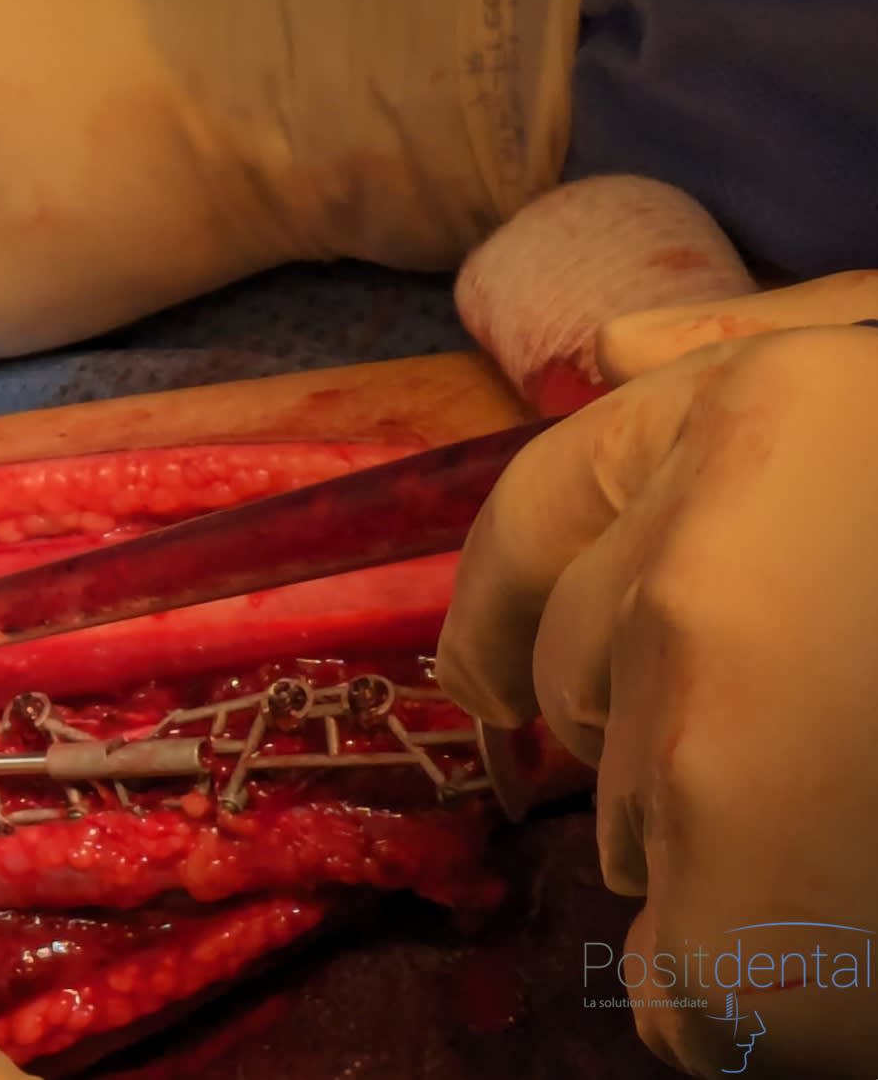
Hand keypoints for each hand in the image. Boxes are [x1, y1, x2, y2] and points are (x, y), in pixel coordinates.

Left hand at [436, 324, 877, 1078]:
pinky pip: (673, 988)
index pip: (535, 511)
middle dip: (644, 712)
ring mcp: (705, 755)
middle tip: (810, 733)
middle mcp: (697, 573)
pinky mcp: (740, 938)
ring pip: (622, 820)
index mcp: (760, 419)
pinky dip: (747, 982)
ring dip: (716, 837)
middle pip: (563, 671)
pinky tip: (868, 947)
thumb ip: (773, 352)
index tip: (498, 662)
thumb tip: (603, 356)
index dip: (505, 590)